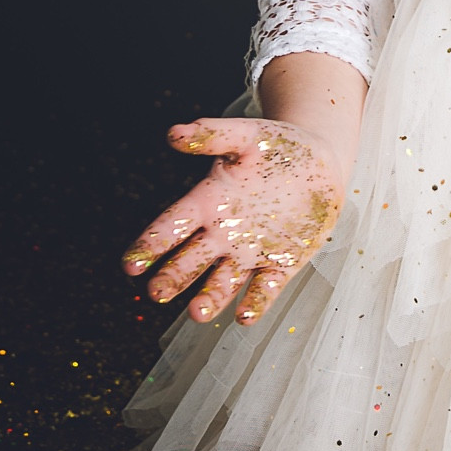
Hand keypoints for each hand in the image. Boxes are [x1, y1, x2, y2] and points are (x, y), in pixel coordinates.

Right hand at [121, 117, 345, 326]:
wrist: (321, 160)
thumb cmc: (277, 146)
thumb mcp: (247, 136)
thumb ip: (212, 136)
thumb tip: (172, 133)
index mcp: (208, 201)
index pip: (173, 224)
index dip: (152, 243)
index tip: (130, 264)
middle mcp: (223, 233)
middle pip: (191, 259)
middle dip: (174, 276)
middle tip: (157, 292)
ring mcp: (250, 252)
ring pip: (223, 281)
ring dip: (210, 297)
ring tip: (198, 313)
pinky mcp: (280, 265)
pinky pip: (264, 287)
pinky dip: (255, 301)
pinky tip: (245, 316)